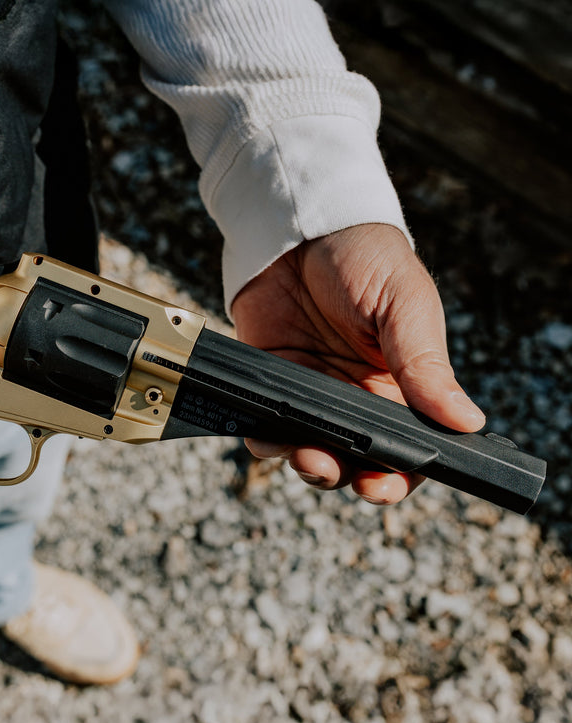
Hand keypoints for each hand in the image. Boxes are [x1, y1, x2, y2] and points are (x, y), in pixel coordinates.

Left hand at [231, 223, 485, 504]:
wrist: (301, 228)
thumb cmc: (365, 258)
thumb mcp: (405, 305)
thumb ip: (425, 365)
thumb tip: (466, 422)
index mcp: (400, 386)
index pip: (408, 448)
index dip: (400, 475)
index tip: (386, 484)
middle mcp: (357, 399)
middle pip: (357, 462)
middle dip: (352, 479)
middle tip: (346, 476)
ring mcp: (312, 395)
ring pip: (311, 453)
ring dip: (310, 466)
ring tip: (307, 457)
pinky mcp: (273, 385)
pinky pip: (267, 428)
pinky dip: (267, 440)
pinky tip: (269, 436)